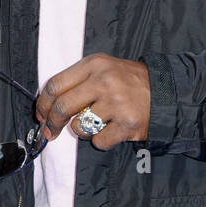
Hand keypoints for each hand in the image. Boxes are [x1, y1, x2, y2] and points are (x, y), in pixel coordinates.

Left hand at [33, 53, 150, 149]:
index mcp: (94, 65)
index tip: (41, 115)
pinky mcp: (127, 124)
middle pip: (63, 107)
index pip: (56, 85)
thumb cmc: (129, 82)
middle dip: (52, 123)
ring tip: (96, 123)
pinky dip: (101, 140)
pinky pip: (98, 141)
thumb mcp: (104, 68)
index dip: (43, 104)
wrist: (164, 91)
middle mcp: (104, 81)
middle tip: (51, 132)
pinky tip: (111, 130)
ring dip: (82, 131)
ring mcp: (117, 103)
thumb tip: (48, 106)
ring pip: (79, 127)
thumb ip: (77, 81)